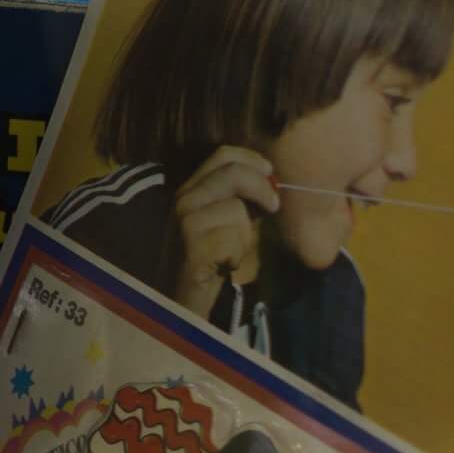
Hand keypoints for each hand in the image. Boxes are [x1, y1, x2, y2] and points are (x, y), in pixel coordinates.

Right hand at [168, 145, 278, 314]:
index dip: (253, 159)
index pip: (223, 154)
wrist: (179, 297)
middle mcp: (183, 198)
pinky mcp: (190, 242)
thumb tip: (270, 180)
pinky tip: (223, 264)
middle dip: (262, 188)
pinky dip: (237, 252)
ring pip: (236, 207)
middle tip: (274, 206)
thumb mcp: (223, 221)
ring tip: (234, 248)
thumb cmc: (207, 258)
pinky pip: (232, 237)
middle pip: (233, 172)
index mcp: (190, 188)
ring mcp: (184, 219)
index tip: (270, 174)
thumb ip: (240, 198)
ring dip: (246, 230)